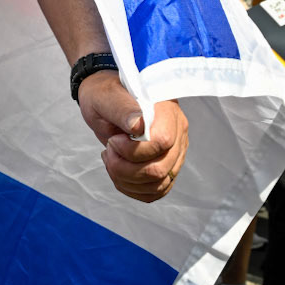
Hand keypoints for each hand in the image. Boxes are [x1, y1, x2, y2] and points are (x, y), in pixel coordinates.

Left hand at [77, 74, 188, 201]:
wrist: (107, 100)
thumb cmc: (106, 95)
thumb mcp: (107, 96)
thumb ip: (123, 109)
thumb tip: (138, 125)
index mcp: (166, 111)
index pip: (163, 142)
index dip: (134, 150)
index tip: (113, 140)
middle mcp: (177, 132)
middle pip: (160, 169)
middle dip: (125, 168)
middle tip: (109, 150)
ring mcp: (175, 151)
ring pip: (158, 184)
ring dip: (126, 180)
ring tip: (112, 159)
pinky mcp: (167, 165)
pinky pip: (157, 190)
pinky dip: (133, 188)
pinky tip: (119, 173)